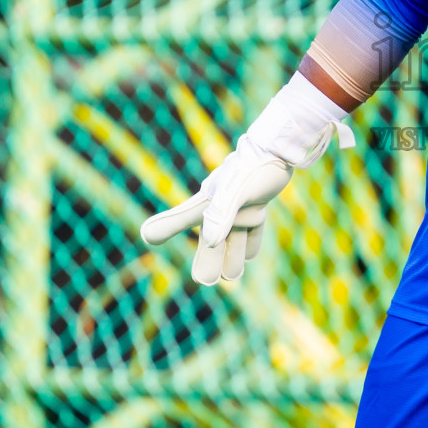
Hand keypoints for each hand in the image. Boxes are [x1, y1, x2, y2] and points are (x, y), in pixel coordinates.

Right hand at [139, 140, 294, 285]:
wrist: (279, 147)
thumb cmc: (255, 166)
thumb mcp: (238, 190)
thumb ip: (221, 214)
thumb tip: (210, 242)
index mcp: (209, 202)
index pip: (181, 219)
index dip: (165, 229)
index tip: (148, 236)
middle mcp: (221, 207)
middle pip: (211, 240)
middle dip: (209, 261)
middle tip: (207, 281)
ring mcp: (239, 207)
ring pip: (233, 239)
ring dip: (233, 257)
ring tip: (233, 277)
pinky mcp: (256, 204)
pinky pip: (251, 229)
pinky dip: (249, 243)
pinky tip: (250, 255)